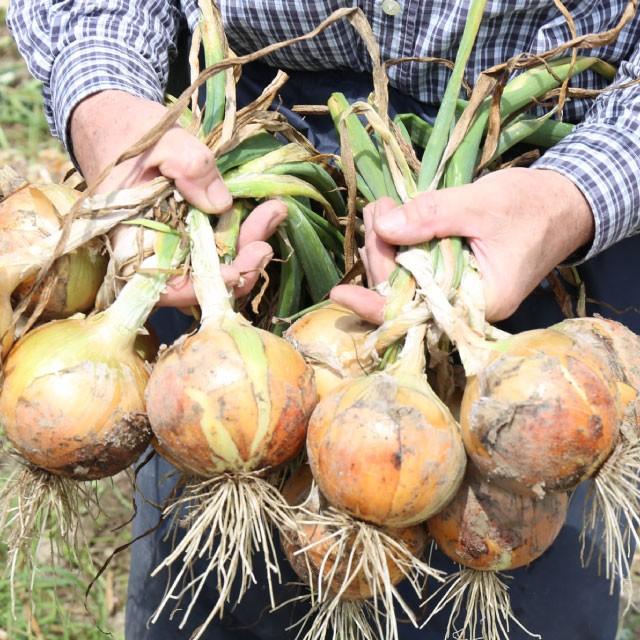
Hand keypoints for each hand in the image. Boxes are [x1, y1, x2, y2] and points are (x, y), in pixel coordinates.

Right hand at [71, 90, 284, 305]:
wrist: (119, 126)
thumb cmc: (130, 134)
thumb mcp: (160, 140)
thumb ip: (186, 164)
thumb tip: (220, 204)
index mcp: (131, 241)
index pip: (166, 286)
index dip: (202, 286)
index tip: (236, 272)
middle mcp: (154, 254)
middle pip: (202, 281)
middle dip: (240, 265)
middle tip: (267, 236)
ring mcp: (177, 247)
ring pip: (218, 267)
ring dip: (248, 247)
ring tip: (274, 212)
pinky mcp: (194, 236)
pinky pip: (222, 248)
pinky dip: (245, 234)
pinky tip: (268, 211)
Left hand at [331, 167, 593, 322]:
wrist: (561, 204)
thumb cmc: (531, 206)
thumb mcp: (480, 205)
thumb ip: (431, 216)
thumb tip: (382, 228)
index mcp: (475, 302)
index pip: (414, 313)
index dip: (373, 305)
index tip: (339, 293)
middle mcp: (460, 306)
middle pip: (402, 292)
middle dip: (380, 252)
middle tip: (377, 209)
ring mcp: (454, 292)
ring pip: (404, 278)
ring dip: (386, 244)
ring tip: (382, 208)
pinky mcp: (450, 275)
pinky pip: (414, 268)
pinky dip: (399, 243)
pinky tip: (389, 219)